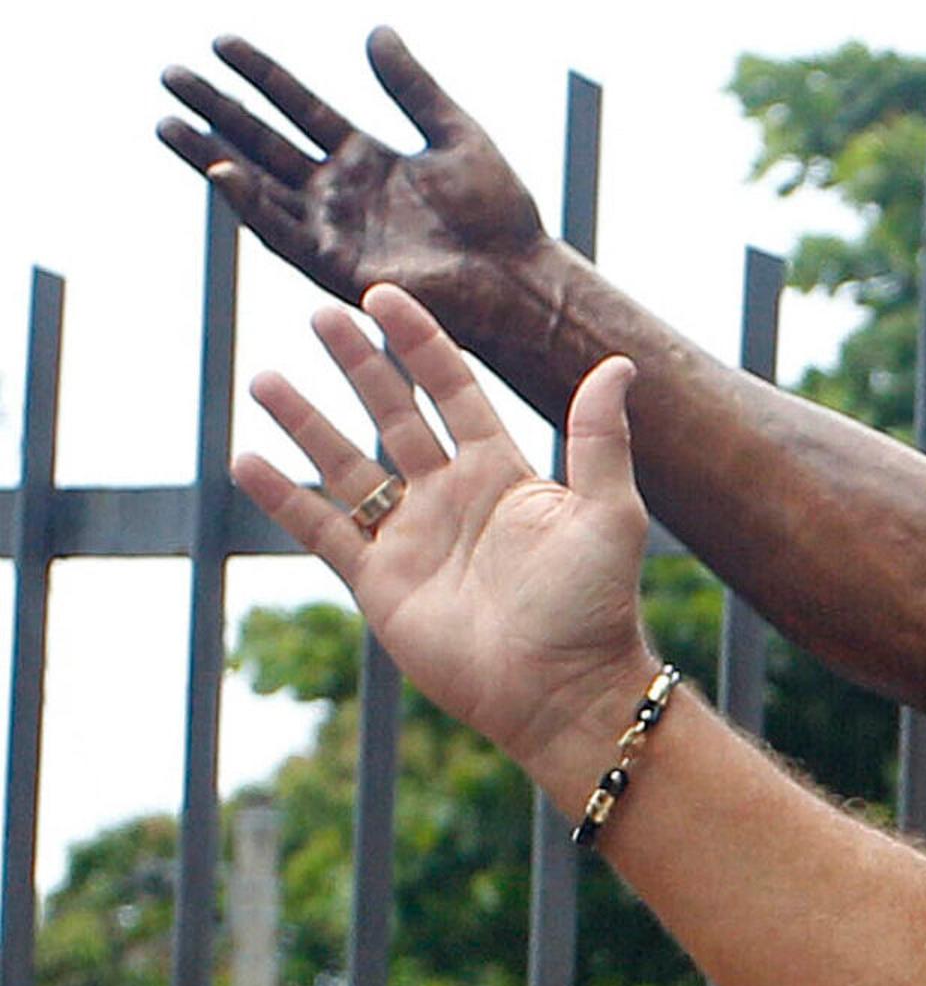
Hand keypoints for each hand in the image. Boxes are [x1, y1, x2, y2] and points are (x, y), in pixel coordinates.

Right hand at [158, 31, 550, 328]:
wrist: (521, 279)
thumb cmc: (500, 215)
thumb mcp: (455, 134)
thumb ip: (413, 87)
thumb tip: (376, 30)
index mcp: (366, 158)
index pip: (299, 107)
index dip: (262, 76)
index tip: (221, 42)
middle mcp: (339, 192)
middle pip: (264, 141)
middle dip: (218, 110)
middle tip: (171, 75)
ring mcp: (334, 229)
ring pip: (259, 185)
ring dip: (212, 156)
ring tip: (167, 123)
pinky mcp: (337, 266)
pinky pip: (283, 234)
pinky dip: (252, 205)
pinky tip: (224, 172)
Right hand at [232, 285, 659, 779]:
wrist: (562, 690)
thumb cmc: (594, 605)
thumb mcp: (607, 513)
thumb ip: (601, 438)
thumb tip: (618, 364)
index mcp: (504, 472)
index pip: (452, 390)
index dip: (419, 343)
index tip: (382, 296)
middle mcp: (452, 496)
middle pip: (392, 414)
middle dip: (356, 365)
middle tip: (316, 314)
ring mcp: (412, 538)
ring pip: (346, 464)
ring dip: (307, 422)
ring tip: (265, 378)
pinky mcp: (379, 582)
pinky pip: (321, 530)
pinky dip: (283, 497)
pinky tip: (247, 460)